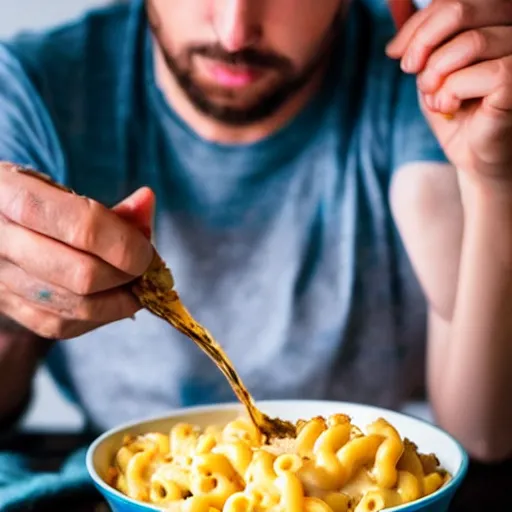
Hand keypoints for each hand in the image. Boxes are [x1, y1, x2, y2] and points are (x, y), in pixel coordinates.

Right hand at [0, 163, 154, 338]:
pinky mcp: (7, 305)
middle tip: (145, 269)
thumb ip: (109, 203)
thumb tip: (147, 201)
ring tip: (135, 285)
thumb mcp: (64, 189)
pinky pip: (62, 325)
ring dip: (120, 301)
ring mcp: (0, 279)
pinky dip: (99, 316)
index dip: (126, 244)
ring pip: (77, 306)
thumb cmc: (37, 203)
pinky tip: (113, 299)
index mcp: (9, 194)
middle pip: (84, 275)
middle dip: (127, 276)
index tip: (147, 251)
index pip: (82, 226)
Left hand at [387, 0, 511, 182]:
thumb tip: (395, 36)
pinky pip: (481, 74)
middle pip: (461, 10)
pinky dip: (452, 92)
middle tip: (410, 70)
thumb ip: (422, 46)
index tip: (395, 52)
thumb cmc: (456, 111)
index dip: (418, 23)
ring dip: (437, 73)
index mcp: (494, 18)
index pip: (453, 1)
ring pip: (470, 43)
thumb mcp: (430, 72)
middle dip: (423, 43)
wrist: (474, 154)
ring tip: (434, 96)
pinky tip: (449, 106)